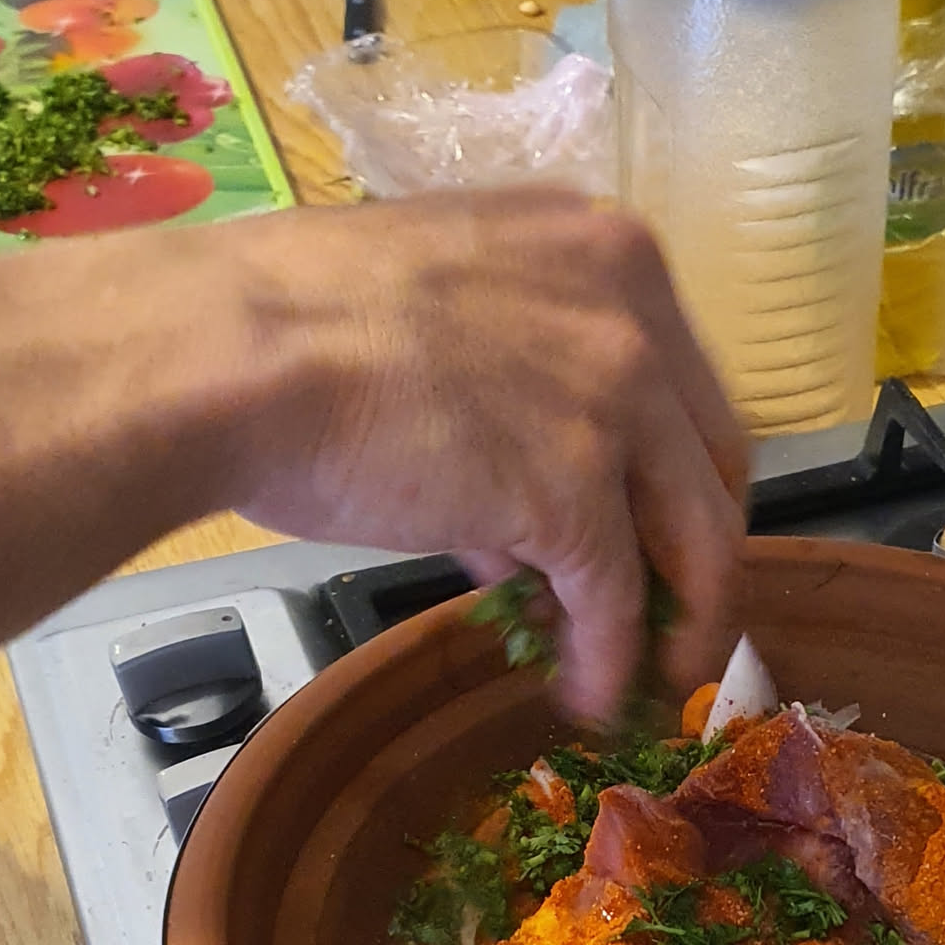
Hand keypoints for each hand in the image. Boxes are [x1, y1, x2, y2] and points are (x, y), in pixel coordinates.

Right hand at [232, 190, 748, 720]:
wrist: (229, 354)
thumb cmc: (284, 326)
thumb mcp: (434, 326)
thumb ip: (506, 402)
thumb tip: (516, 525)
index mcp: (600, 247)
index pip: (681, 379)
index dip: (673, 470)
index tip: (658, 529)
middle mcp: (633, 309)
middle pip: (714, 458)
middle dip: (701, 551)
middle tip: (674, 615)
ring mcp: (616, 396)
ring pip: (698, 536)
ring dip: (684, 622)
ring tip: (650, 678)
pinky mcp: (577, 489)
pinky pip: (617, 598)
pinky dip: (610, 658)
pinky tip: (585, 697)